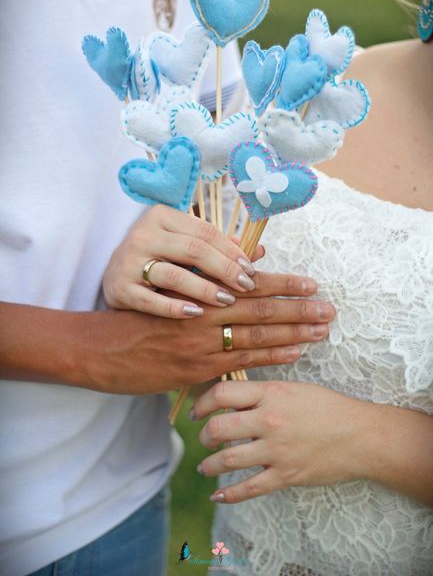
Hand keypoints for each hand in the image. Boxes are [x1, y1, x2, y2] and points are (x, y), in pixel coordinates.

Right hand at [86, 273, 334, 392]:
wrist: (104, 349)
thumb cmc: (138, 317)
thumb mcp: (169, 292)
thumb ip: (208, 281)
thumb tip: (248, 260)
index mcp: (199, 291)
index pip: (251, 285)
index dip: (285, 285)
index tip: (313, 284)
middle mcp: (205, 315)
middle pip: (261, 310)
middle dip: (299, 310)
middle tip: (330, 309)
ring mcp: (202, 344)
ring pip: (256, 336)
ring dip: (293, 333)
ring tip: (322, 331)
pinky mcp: (197, 370)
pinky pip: (240, 361)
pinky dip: (270, 356)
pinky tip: (295, 353)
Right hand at [103, 204, 264, 318]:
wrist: (112, 277)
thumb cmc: (158, 258)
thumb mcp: (182, 245)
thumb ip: (217, 247)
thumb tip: (259, 251)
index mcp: (161, 217)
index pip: (205, 231)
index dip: (231, 250)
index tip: (251, 268)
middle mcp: (144, 235)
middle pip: (194, 250)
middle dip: (224, 269)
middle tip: (247, 285)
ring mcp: (129, 262)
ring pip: (174, 275)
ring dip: (204, 288)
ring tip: (226, 300)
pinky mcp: (121, 288)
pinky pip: (152, 300)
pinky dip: (175, 307)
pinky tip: (197, 314)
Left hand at [191, 380, 372, 502]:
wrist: (361, 435)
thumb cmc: (329, 408)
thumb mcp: (293, 389)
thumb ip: (263, 393)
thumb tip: (233, 399)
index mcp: (270, 394)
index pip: (221, 394)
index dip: (202, 403)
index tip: (197, 413)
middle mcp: (268, 420)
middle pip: (218, 428)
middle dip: (205, 436)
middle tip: (204, 440)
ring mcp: (276, 450)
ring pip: (227, 460)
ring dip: (209, 465)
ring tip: (205, 467)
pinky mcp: (285, 475)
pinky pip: (249, 488)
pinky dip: (228, 495)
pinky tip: (218, 497)